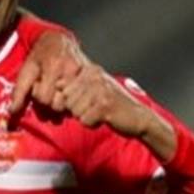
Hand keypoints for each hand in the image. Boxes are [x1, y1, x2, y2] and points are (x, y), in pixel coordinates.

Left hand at [9, 30, 86, 115]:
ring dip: (62, 101)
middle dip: (50, 100)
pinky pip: (81, 100)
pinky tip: (67, 90)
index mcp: (54, 67)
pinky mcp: (91, 77)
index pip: (45, 98)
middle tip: (48, 87)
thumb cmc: (39, 55)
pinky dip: (72, 99)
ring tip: (57, 88)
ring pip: (70, 105)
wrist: (57, 40)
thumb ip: (19, 91)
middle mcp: (72, 71)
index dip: (38, 95)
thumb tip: (12, 111)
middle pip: (58, 104)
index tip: (38, 85)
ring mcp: (84, 74)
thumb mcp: (26, 69)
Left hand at [60, 65, 176, 159]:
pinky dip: (92, 124)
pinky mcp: (104, 105)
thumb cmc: (111, 105)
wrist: (138, 117)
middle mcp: (94, 76)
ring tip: (99, 113)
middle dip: (76, 110)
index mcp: (90, 70)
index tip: (85, 102)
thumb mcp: (92, 90)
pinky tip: (104, 119)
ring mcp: (100, 89)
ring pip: (74, 111)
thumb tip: (54, 85)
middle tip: (94, 109)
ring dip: (85, 117)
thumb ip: (74, 86)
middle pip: (66, 100)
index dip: (69, 100)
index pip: (61, 87)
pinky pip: (84, 120)